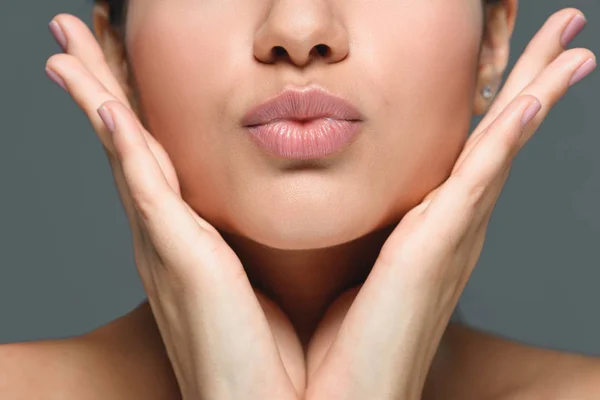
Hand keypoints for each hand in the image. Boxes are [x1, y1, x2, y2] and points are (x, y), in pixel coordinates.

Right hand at [45, 14, 304, 399]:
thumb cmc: (277, 353)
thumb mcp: (270, 278)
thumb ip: (265, 238)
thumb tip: (286, 210)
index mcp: (191, 238)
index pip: (158, 156)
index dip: (135, 106)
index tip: (124, 63)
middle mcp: (168, 235)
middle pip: (128, 141)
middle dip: (101, 82)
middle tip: (79, 32)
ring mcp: (166, 245)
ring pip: (123, 149)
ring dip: (95, 91)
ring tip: (66, 42)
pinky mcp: (178, 258)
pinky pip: (142, 184)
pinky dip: (120, 141)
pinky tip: (102, 102)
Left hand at [304, 8, 595, 399]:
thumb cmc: (327, 340)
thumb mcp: (333, 263)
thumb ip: (339, 225)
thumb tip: (314, 196)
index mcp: (425, 232)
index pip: (467, 156)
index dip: (494, 109)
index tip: (509, 68)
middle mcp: (449, 231)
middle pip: (497, 141)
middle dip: (532, 84)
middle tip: (564, 35)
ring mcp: (449, 238)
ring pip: (500, 148)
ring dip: (535, 92)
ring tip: (570, 44)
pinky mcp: (436, 249)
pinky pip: (480, 179)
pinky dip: (508, 137)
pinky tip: (531, 99)